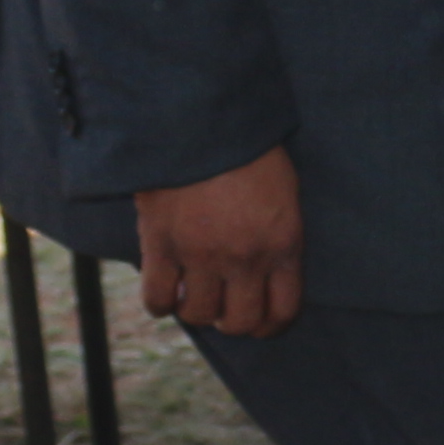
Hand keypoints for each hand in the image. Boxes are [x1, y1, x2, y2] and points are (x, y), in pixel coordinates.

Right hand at [137, 147, 303, 340]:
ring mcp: (202, 255)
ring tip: (193, 293)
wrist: (201, 119)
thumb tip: (271, 270)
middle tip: (223, 306)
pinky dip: (160, 303)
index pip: (283, 311)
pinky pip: (158, 298)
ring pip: (200, 315)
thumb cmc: (248, 148)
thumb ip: (280, 234)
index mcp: (283, 244)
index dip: (270, 325)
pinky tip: (164, 292)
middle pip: (241, 321)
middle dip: (233, 321)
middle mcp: (246, 258)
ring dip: (197, 310)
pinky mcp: (162, 246)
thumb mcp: (285, 190)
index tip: (260, 321)